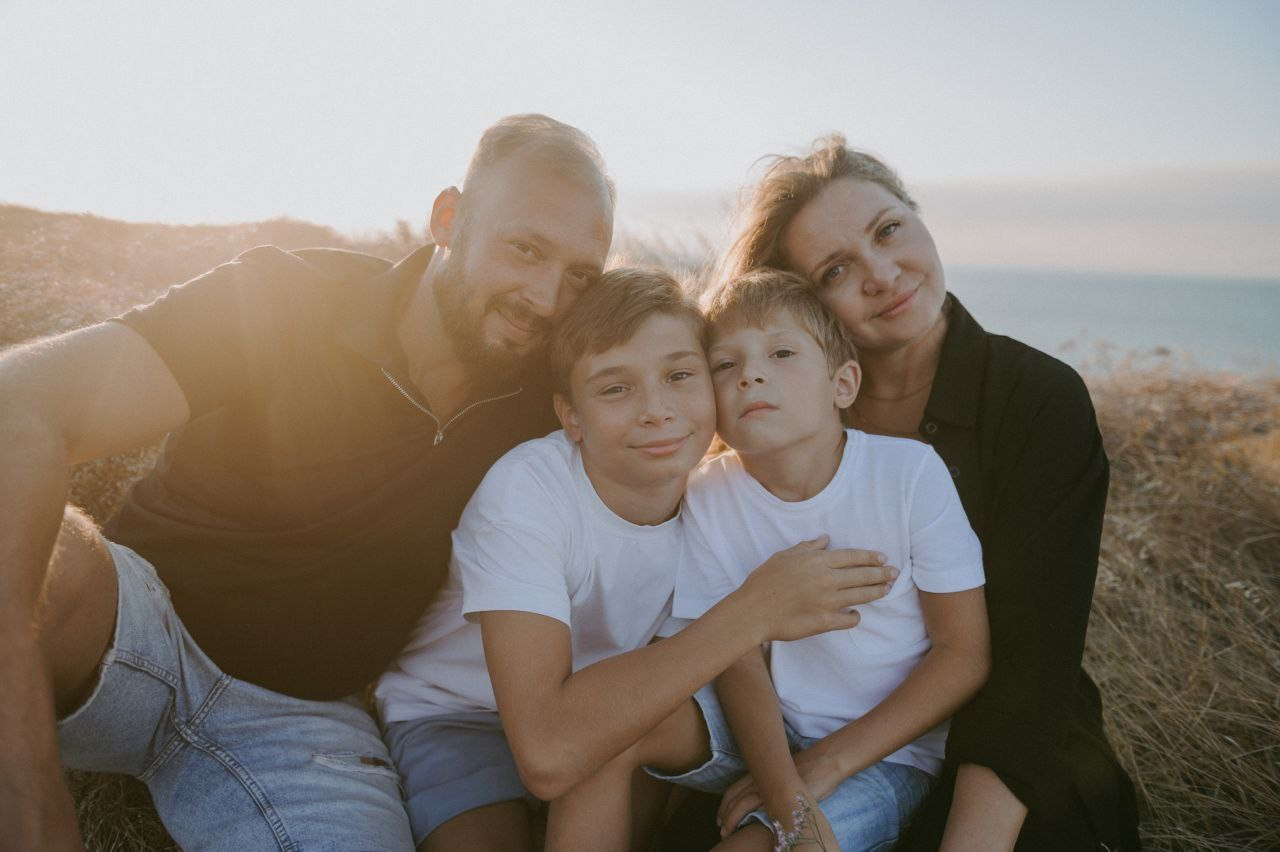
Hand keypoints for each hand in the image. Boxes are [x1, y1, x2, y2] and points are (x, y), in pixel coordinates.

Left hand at [716, 742, 846, 835]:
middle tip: (720, 827)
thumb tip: (765, 800)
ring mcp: (767, 786)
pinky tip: (742, 828)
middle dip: (724, 813)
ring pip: (741, 804)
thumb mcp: (783, 776)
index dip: (724, 804)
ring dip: (731, 819)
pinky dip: (744, 818)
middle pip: (734, 797)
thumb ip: (771, 786)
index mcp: (760, 772)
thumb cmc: (807, 771)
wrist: (823, 763)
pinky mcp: (777, 795)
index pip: (734, 789)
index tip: (720, 817)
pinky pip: (755, 807)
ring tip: (726, 832)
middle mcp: (759, 778)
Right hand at [736, 536, 896, 642]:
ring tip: (886, 590)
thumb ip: (807, 547)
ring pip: (861, 596)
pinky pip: (848, 619)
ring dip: (876, 592)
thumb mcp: (784, 556)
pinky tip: (856, 614)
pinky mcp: (824, 622)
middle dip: (881, 574)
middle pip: (862, 575)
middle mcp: (826, 580)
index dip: (870, 557)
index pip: (852, 557)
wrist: (753, 610)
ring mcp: (827, 602)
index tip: (883, 558)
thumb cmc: (765, 580)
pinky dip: (855, 616)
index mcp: (817, 561)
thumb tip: (825, 539)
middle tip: (894, 573)